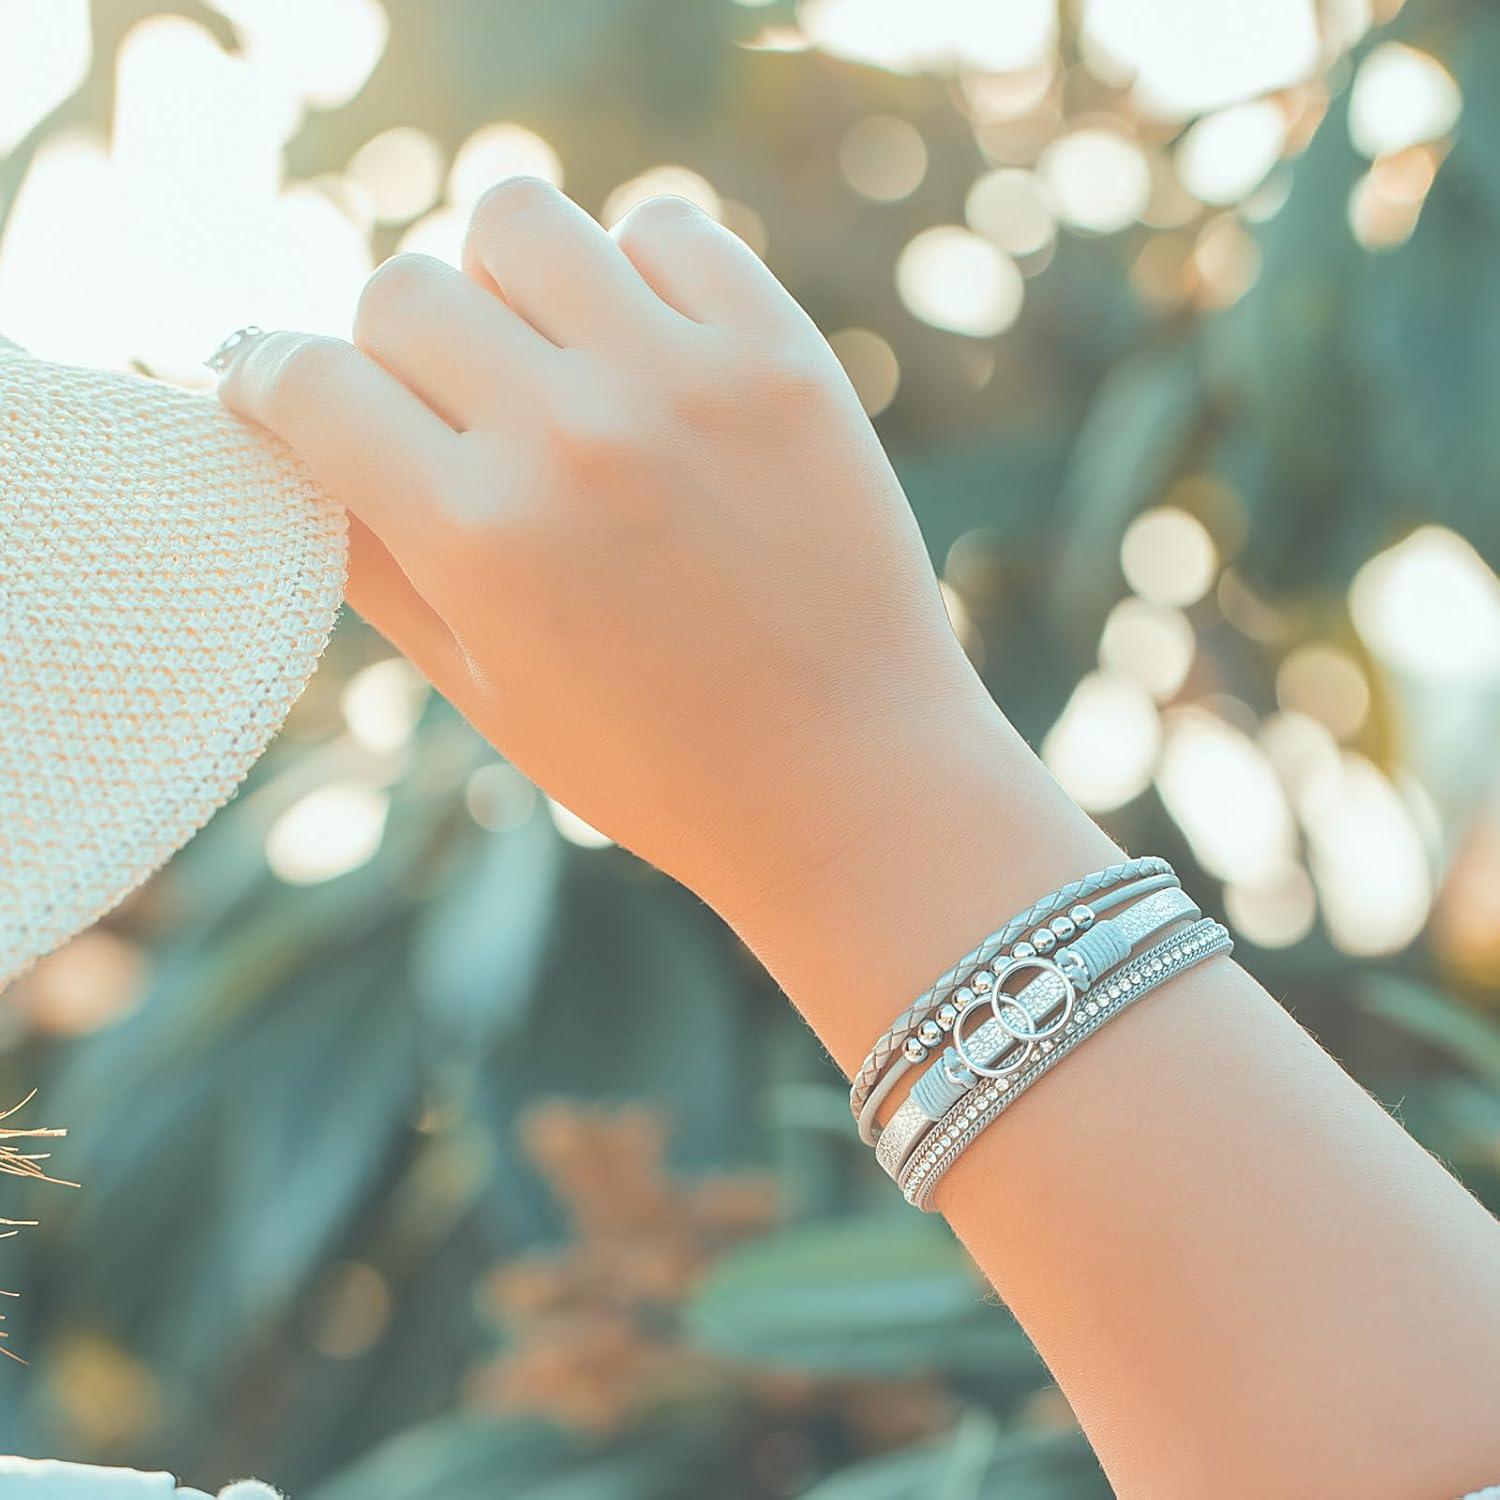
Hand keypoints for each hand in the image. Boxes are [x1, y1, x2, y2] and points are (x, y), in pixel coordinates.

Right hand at [217, 180, 997, 912]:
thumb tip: (294, 453)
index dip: (271, 379)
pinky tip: (651, 350)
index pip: (310, 381)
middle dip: (396, 352)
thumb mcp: (488, 696)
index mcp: (480, 537)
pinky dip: (637, 273)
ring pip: (519, 219)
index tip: (285, 390)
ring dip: (504, 282)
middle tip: (448, 413)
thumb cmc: (658, 765)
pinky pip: (666, 230)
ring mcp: (684, 381)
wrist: (851, 780)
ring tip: (547, 358)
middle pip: (404, 293)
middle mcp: (571, 437)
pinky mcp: (782, 355)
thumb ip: (379, 566)